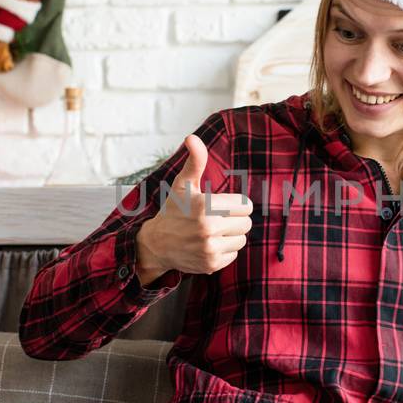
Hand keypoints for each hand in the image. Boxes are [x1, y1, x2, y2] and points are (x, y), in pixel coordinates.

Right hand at [135, 134, 252, 283]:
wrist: (156, 244)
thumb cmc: (174, 210)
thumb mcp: (183, 184)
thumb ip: (195, 161)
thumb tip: (192, 137)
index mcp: (206, 206)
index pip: (246, 205)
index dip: (236, 203)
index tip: (222, 205)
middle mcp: (208, 228)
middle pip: (247, 223)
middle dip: (235, 219)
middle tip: (217, 218)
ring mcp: (210, 249)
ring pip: (242, 239)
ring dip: (231, 235)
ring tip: (212, 232)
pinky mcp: (211, 264)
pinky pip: (234, 255)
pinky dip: (225, 250)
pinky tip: (208, 245)